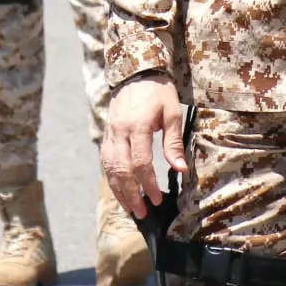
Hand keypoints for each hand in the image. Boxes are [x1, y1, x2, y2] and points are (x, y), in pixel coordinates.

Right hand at [101, 75, 186, 218]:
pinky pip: (105, 161)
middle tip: (142, 213)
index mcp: (137, 126)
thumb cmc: (158, 92)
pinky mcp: (106, 134)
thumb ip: (173, 143)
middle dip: (131, 194)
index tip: (157, 199)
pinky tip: (119, 190)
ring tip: (130, 208)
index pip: (140, 163)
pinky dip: (111, 178)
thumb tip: (181, 169)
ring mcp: (110, 133)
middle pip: (121, 170)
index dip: (148, 184)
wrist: (136, 72)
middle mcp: (119, 132)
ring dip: (118, 191)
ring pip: (109, 168)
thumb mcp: (172, 113)